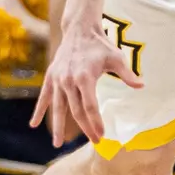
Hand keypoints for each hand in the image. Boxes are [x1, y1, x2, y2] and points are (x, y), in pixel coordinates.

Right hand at [31, 25, 142, 144]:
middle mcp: (68, 80)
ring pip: (58, 108)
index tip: (102, 134)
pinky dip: (39, 111)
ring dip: (58, 127)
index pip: (90, 105)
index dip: (96, 121)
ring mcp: (58, 79)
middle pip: (76, 110)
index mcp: (84, 76)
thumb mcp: (116, 57)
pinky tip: (33, 125)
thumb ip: (127, 74)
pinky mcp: (51, 77)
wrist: (79, 30)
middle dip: (86, 127)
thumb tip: (142, 86)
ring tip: (58, 144)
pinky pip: (44, 98)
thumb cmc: (100, 45)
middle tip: (95, 141)